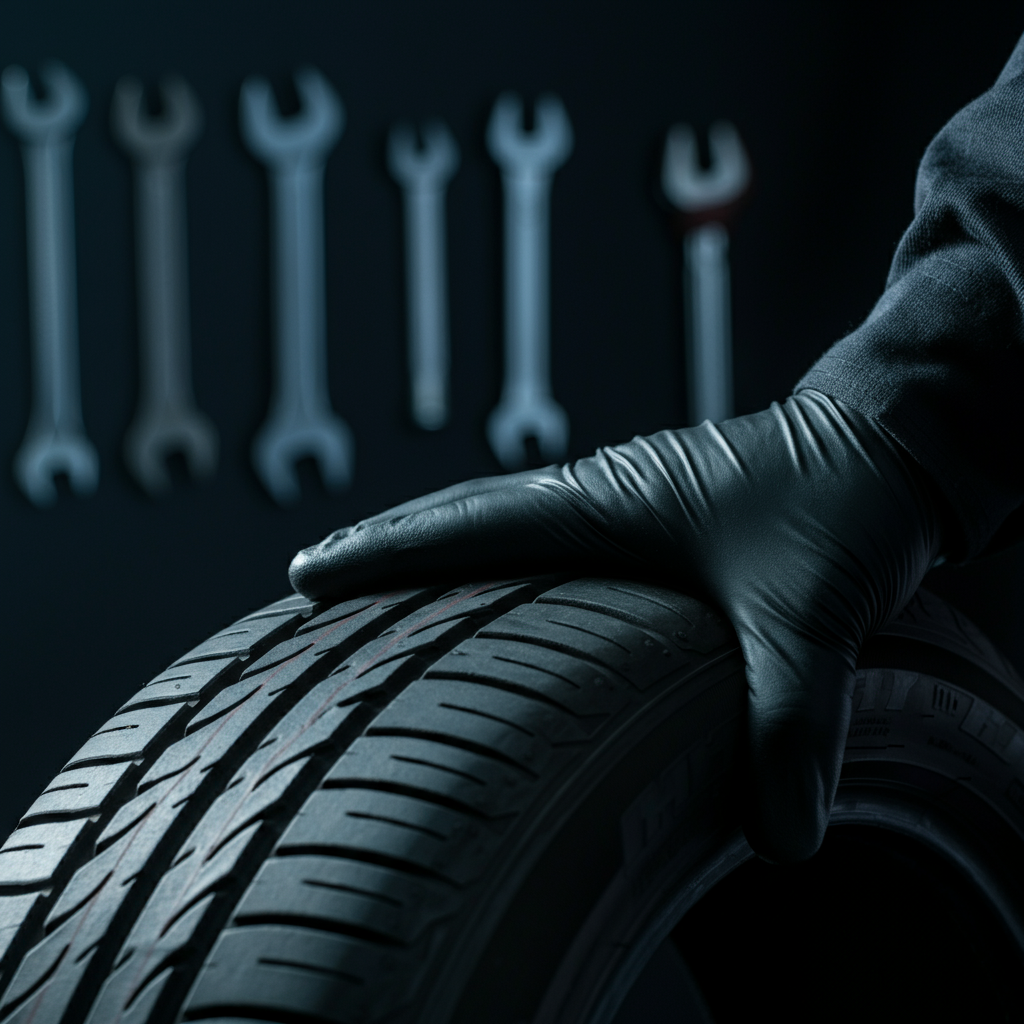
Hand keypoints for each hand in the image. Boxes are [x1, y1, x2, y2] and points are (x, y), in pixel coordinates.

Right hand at [289, 390, 942, 861]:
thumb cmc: (844, 497)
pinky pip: (549, 543)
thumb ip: (792, 718)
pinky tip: (501, 608)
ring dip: (438, 554)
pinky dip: (501, 567)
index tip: (306, 572)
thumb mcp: (813, 610)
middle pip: (463, 519)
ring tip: (380, 596)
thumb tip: (779, 838)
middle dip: (385, 551)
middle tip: (313, 582)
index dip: (383, 551)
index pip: (467, 525)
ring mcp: (624, 504)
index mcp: (608, 501)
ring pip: (503, 528)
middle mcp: (602, 496)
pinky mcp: (653, 523)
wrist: (894, 442)